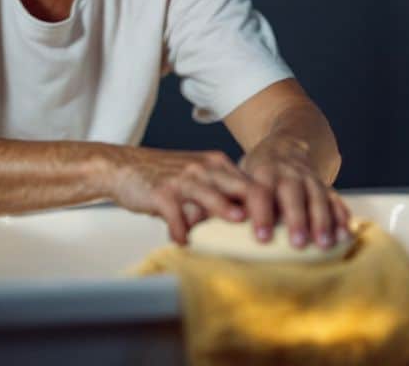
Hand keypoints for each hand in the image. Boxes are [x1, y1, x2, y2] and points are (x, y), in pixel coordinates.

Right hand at [103, 147, 256, 244]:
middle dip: (257, 208)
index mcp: (218, 165)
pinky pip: (173, 211)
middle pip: (239, 186)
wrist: (123, 167)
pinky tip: (182, 242)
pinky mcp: (161, 191)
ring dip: (222, 206)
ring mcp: (183, 178)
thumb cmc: (165, 178)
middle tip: (271, 231)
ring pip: (208, 192)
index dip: (270, 206)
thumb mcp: (198, 180)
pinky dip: (179, 228)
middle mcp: (204, 168)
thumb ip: (221, 196)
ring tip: (237, 219)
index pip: (252, 184)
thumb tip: (249, 222)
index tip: (284, 228)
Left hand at [238, 137, 351, 248]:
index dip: (262, 214)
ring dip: (323, 221)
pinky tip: (346, 234)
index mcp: (264, 172)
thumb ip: (233, 198)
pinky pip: (336, 199)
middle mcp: (288, 173)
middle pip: (294, 194)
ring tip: (325, 244)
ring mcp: (309, 178)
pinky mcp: (325, 185)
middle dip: (297, 219)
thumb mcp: (241, 176)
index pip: (261, 192)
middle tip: (299, 244)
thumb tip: (212, 225)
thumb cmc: (255, 173)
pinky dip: (342, 216)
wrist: (285, 146)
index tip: (262, 237)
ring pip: (318, 197)